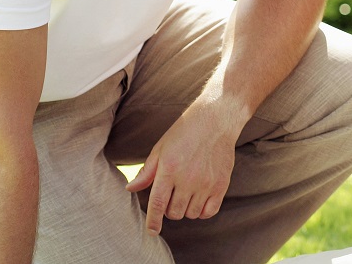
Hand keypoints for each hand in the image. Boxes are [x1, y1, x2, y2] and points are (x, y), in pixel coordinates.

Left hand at [126, 100, 238, 234]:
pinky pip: (209, 212)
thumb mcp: (160, 148)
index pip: (158, 204)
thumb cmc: (184, 132)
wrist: (215, 120)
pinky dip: (202, 211)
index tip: (152, 231)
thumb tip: (130, 189)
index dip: (153, 221)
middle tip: (172, 196)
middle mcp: (187, 179)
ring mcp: (206, 183)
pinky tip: (199, 200)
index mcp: (169, 169)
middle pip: (174, 213)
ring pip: (190, 214)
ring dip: (185, 209)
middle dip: (169, 209)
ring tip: (186, 194)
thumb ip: (147, 172)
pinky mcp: (221, 185)